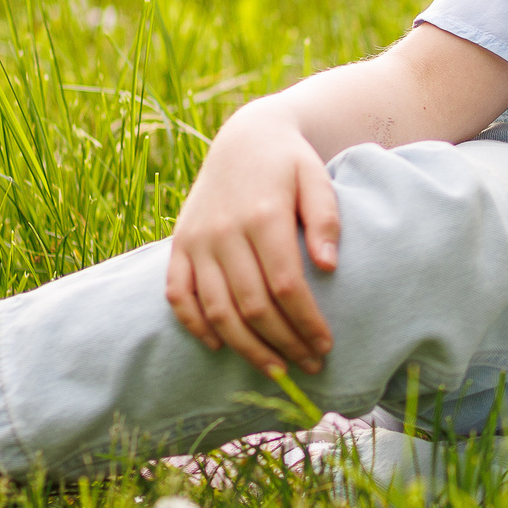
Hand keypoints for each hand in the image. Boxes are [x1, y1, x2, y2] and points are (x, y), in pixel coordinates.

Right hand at [165, 101, 341, 375]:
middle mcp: (224, 232)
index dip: (306, 322)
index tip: (326, 346)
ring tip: (276, 370)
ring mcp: (197, 241)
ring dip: (246, 347)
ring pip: (216, 310)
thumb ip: (325, 219)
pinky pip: (178, 295)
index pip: (286, 286)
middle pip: (252, 306)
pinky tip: (220, 346)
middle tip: (311, 367)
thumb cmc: (290, 162)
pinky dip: (195, 324)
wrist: (245, 137)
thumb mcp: (317, 177)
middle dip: (284, 343)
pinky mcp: (179, 246)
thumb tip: (329, 266)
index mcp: (263, 216)